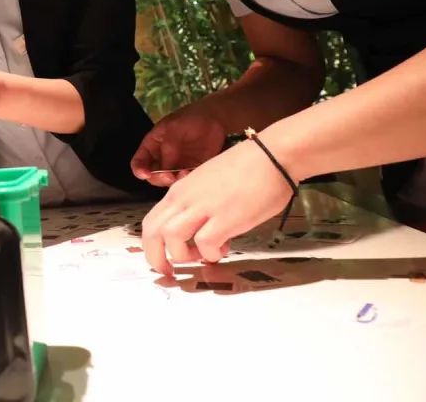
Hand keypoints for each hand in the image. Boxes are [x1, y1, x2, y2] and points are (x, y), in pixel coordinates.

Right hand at [130, 108, 226, 186]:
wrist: (215, 118)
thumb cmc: (190, 118)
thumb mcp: (174, 128)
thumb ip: (168, 148)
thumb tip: (166, 169)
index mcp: (152, 146)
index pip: (139, 162)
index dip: (139, 170)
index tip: (145, 174)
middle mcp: (162, 159)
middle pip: (153, 176)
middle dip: (159, 178)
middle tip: (169, 176)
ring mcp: (177, 166)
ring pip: (169, 181)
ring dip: (175, 181)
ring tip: (185, 173)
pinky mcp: (191, 171)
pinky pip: (186, 181)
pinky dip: (188, 181)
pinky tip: (192, 173)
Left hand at [140, 139, 294, 275]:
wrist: (273, 154)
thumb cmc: (248, 168)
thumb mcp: (209, 186)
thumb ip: (200, 209)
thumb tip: (203, 236)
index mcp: (180, 191)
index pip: (151, 221)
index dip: (151, 245)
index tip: (163, 258)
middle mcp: (185, 198)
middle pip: (152, 232)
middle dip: (155, 257)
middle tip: (169, 271)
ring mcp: (203, 206)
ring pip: (171, 238)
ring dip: (183, 255)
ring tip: (201, 257)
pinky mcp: (225, 217)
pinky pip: (205, 244)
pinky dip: (210, 254)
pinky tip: (223, 250)